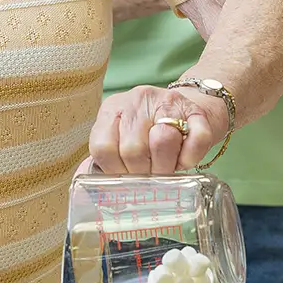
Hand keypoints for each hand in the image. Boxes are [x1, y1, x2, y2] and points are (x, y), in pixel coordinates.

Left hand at [86, 83, 231, 174]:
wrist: (191, 107)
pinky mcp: (198, 112)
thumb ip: (106, 157)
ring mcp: (170, 103)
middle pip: (133, 149)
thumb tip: (85, 182)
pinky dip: (189, 159)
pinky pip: (195, 141)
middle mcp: (138, 100)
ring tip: (165, 170)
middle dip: (141, 173)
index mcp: (113, 108)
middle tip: (148, 176)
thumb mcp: (120, 136)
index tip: (124, 179)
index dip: (113, 171)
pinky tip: (183, 161)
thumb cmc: (149, 130)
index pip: (103, 146)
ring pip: (163, 142)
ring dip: (165, 167)